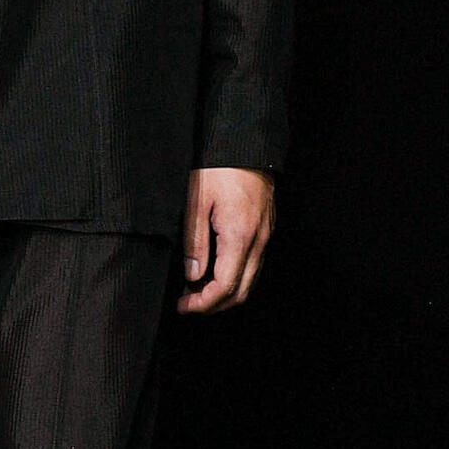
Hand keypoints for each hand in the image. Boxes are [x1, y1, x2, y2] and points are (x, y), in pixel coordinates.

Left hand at [176, 166, 274, 313]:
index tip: (182, 305)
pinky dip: (235, 276)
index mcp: (240, 236)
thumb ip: (194, 241)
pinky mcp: (266, 227)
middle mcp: (258, 240)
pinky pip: (254, 264)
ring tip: (196, 289)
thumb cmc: (219, 167)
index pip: (225, 286)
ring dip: (225, 292)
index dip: (203, 303)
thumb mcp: (197, 201)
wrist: (246, 142)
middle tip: (187, 303)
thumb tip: (192, 276)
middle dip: (214, 305)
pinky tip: (214, 270)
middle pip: (241, 291)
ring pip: (250, 280)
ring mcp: (265, 235)